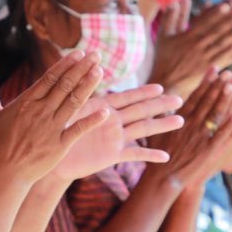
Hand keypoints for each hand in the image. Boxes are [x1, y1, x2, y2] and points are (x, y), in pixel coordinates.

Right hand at [0, 52, 105, 185]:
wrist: (4, 173)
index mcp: (26, 102)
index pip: (50, 78)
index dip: (66, 64)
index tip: (79, 53)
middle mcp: (41, 112)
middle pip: (65, 85)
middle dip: (82, 68)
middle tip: (96, 55)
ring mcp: (51, 129)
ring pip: (74, 102)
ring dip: (88, 86)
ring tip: (100, 71)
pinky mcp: (59, 146)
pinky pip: (78, 130)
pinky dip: (92, 121)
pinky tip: (106, 111)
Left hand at [51, 84, 181, 180]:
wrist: (51, 158)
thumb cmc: (54, 130)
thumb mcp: (67, 110)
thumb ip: (79, 93)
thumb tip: (85, 73)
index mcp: (101, 107)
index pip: (126, 97)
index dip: (143, 92)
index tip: (160, 87)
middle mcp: (112, 121)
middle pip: (141, 110)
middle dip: (160, 105)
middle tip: (180, 99)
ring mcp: (114, 138)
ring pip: (142, 129)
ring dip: (162, 125)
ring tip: (181, 121)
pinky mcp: (112, 155)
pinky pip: (134, 154)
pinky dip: (149, 155)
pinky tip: (165, 157)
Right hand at [147, 72, 231, 188]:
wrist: (162, 178)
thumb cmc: (158, 154)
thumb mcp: (156, 129)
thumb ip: (161, 113)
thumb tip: (159, 98)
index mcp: (180, 119)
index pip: (196, 96)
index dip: (208, 82)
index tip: (217, 69)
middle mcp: (192, 125)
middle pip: (209, 102)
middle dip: (222, 86)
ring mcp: (201, 138)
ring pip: (218, 115)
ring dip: (231, 100)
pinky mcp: (208, 152)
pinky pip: (223, 137)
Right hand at [148, 0, 231, 96]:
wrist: (164, 82)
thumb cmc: (163, 58)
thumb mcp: (163, 35)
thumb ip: (172, 16)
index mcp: (188, 37)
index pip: (206, 22)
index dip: (219, 13)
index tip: (231, 3)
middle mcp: (198, 47)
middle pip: (220, 31)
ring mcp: (205, 58)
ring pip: (226, 44)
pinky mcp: (211, 69)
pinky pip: (229, 60)